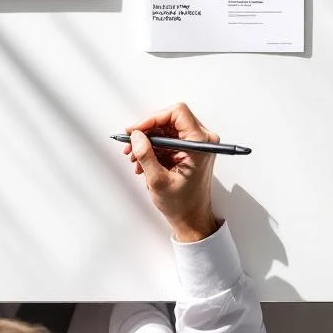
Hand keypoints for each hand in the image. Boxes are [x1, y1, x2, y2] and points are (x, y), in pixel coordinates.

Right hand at [123, 103, 219, 242]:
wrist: (192, 219)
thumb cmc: (182, 204)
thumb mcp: (158, 181)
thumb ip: (146, 155)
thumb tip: (136, 135)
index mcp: (200, 144)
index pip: (177, 113)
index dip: (153, 118)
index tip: (137, 131)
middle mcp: (202, 140)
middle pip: (169, 119)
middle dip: (147, 131)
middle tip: (130, 143)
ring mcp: (196, 144)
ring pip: (166, 129)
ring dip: (147, 141)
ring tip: (133, 156)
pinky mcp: (189, 149)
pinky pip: (167, 139)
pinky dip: (153, 147)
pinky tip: (142, 161)